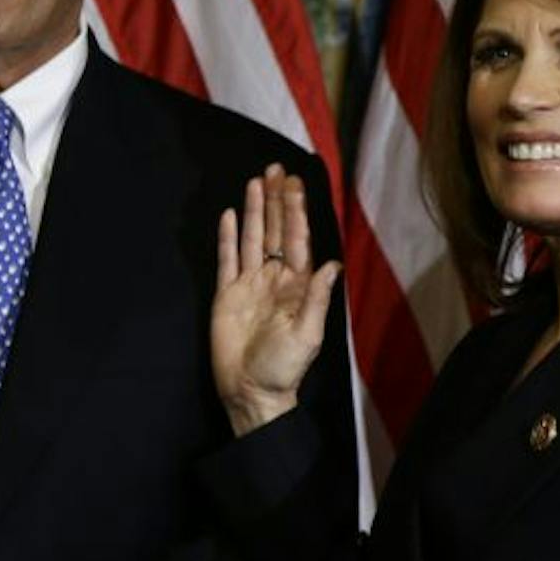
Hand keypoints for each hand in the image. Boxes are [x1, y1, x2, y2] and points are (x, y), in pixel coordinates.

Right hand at [211, 165, 340, 435]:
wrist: (250, 390)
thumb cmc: (283, 367)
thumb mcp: (307, 335)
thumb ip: (317, 298)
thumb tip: (333, 264)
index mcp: (296, 285)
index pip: (297, 240)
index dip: (296, 212)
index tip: (295, 185)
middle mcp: (274, 278)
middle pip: (274, 231)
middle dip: (277, 201)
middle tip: (277, 169)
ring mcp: (248, 284)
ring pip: (251, 238)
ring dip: (254, 210)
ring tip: (256, 181)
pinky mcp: (226, 294)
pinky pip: (226, 259)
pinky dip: (228, 237)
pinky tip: (229, 214)